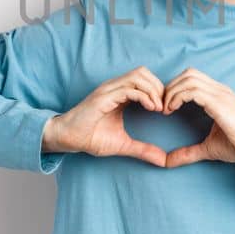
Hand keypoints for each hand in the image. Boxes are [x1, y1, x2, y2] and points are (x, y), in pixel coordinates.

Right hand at [42, 66, 166, 166]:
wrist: (68, 139)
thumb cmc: (91, 138)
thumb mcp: (123, 144)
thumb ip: (142, 149)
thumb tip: (162, 161)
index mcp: (120, 93)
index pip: (145, 79)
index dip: (159, 90)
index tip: (166, 109)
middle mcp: (114, 87)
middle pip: (144, 72)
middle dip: (159, 87)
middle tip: (164, 107)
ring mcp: (108, 90)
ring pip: (138, 76)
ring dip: (153, 90)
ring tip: (158, 108)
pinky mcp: (103, 97)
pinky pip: (128, 89)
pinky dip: (144, 96)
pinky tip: (150, 108)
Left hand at [161, 67, 234, 166]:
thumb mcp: (209, 148)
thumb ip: (189, 152)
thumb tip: (168, 162)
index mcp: (218, 95)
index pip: (193, 78)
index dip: (176, 88)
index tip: (167, 107)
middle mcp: (219, 90)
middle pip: (188, 73)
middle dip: (171, 87)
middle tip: (163, 106)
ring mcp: (220, 94)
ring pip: (189, 79)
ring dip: (172, 91)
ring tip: (166, 109)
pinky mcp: (219, 103)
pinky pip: (193, 91)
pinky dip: (178, 97)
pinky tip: (173, 110)